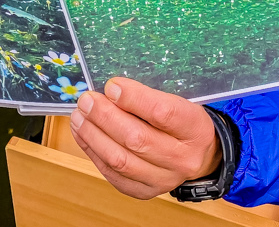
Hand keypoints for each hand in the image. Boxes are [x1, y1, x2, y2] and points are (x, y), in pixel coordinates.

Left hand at [69, 77, 221, 199]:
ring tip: (79, 117)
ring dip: (93, 136)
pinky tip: (83, 135)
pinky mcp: (145, 192)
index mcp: (195, 129)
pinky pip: (114, 175)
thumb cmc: (182, 122)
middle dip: (105, 117)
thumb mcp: (178, 101)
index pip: (163, 113)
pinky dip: (93, 153)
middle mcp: (182, 159)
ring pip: (121, 161)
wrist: (199, 155)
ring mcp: (164, 180)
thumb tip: (109, 90)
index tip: (111, 86)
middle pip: (137, 140)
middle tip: (87, 101)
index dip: (133, 99)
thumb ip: (148, 97)